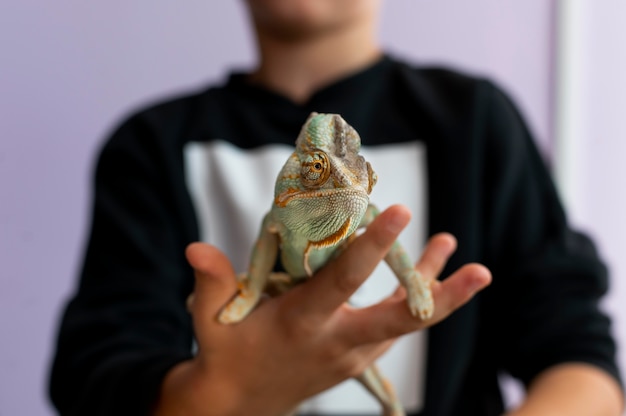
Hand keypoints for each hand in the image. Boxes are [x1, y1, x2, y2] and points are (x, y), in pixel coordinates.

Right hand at [154, 205, 491, 415]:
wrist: (240, 405)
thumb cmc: (227, 357)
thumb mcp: (212, 321)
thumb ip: (213, 282)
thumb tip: (196, 247)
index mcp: (304, 325)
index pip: (344, 282)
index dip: (373, 247)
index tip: (399, 211)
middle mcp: (338, 341)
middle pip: (403, 319)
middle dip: (444, 295)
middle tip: (481, 270)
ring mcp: (353, 353)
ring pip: (405, 321)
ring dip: (436, 290)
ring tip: (455, 250)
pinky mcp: (356, 355)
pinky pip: (393, 326)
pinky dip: (413, 302)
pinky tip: (426, 277)